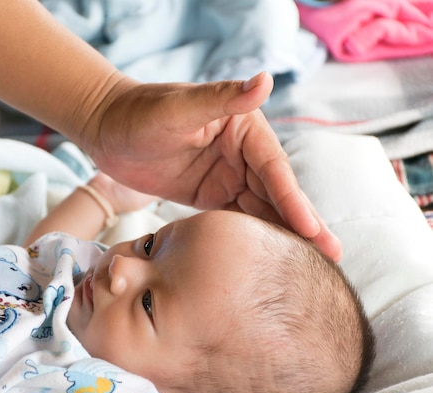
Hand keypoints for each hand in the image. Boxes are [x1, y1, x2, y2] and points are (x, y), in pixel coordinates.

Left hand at [81, 72, 341, 260]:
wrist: (106, 130)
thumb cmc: (139, 112)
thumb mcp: (178, 107)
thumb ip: (221, 99)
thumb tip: (265, 79)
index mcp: (244, 129)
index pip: (274, 169)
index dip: (293, 201)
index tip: (313, 231)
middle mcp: (243, 153)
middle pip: (277, 194)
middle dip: (303, 225)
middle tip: (332, 257)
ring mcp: (227, 176)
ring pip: (261, 210)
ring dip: (283, 237)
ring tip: (310, 267)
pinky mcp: (210, 195)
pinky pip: (236, 220)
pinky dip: (253, 239)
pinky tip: (268, 260)